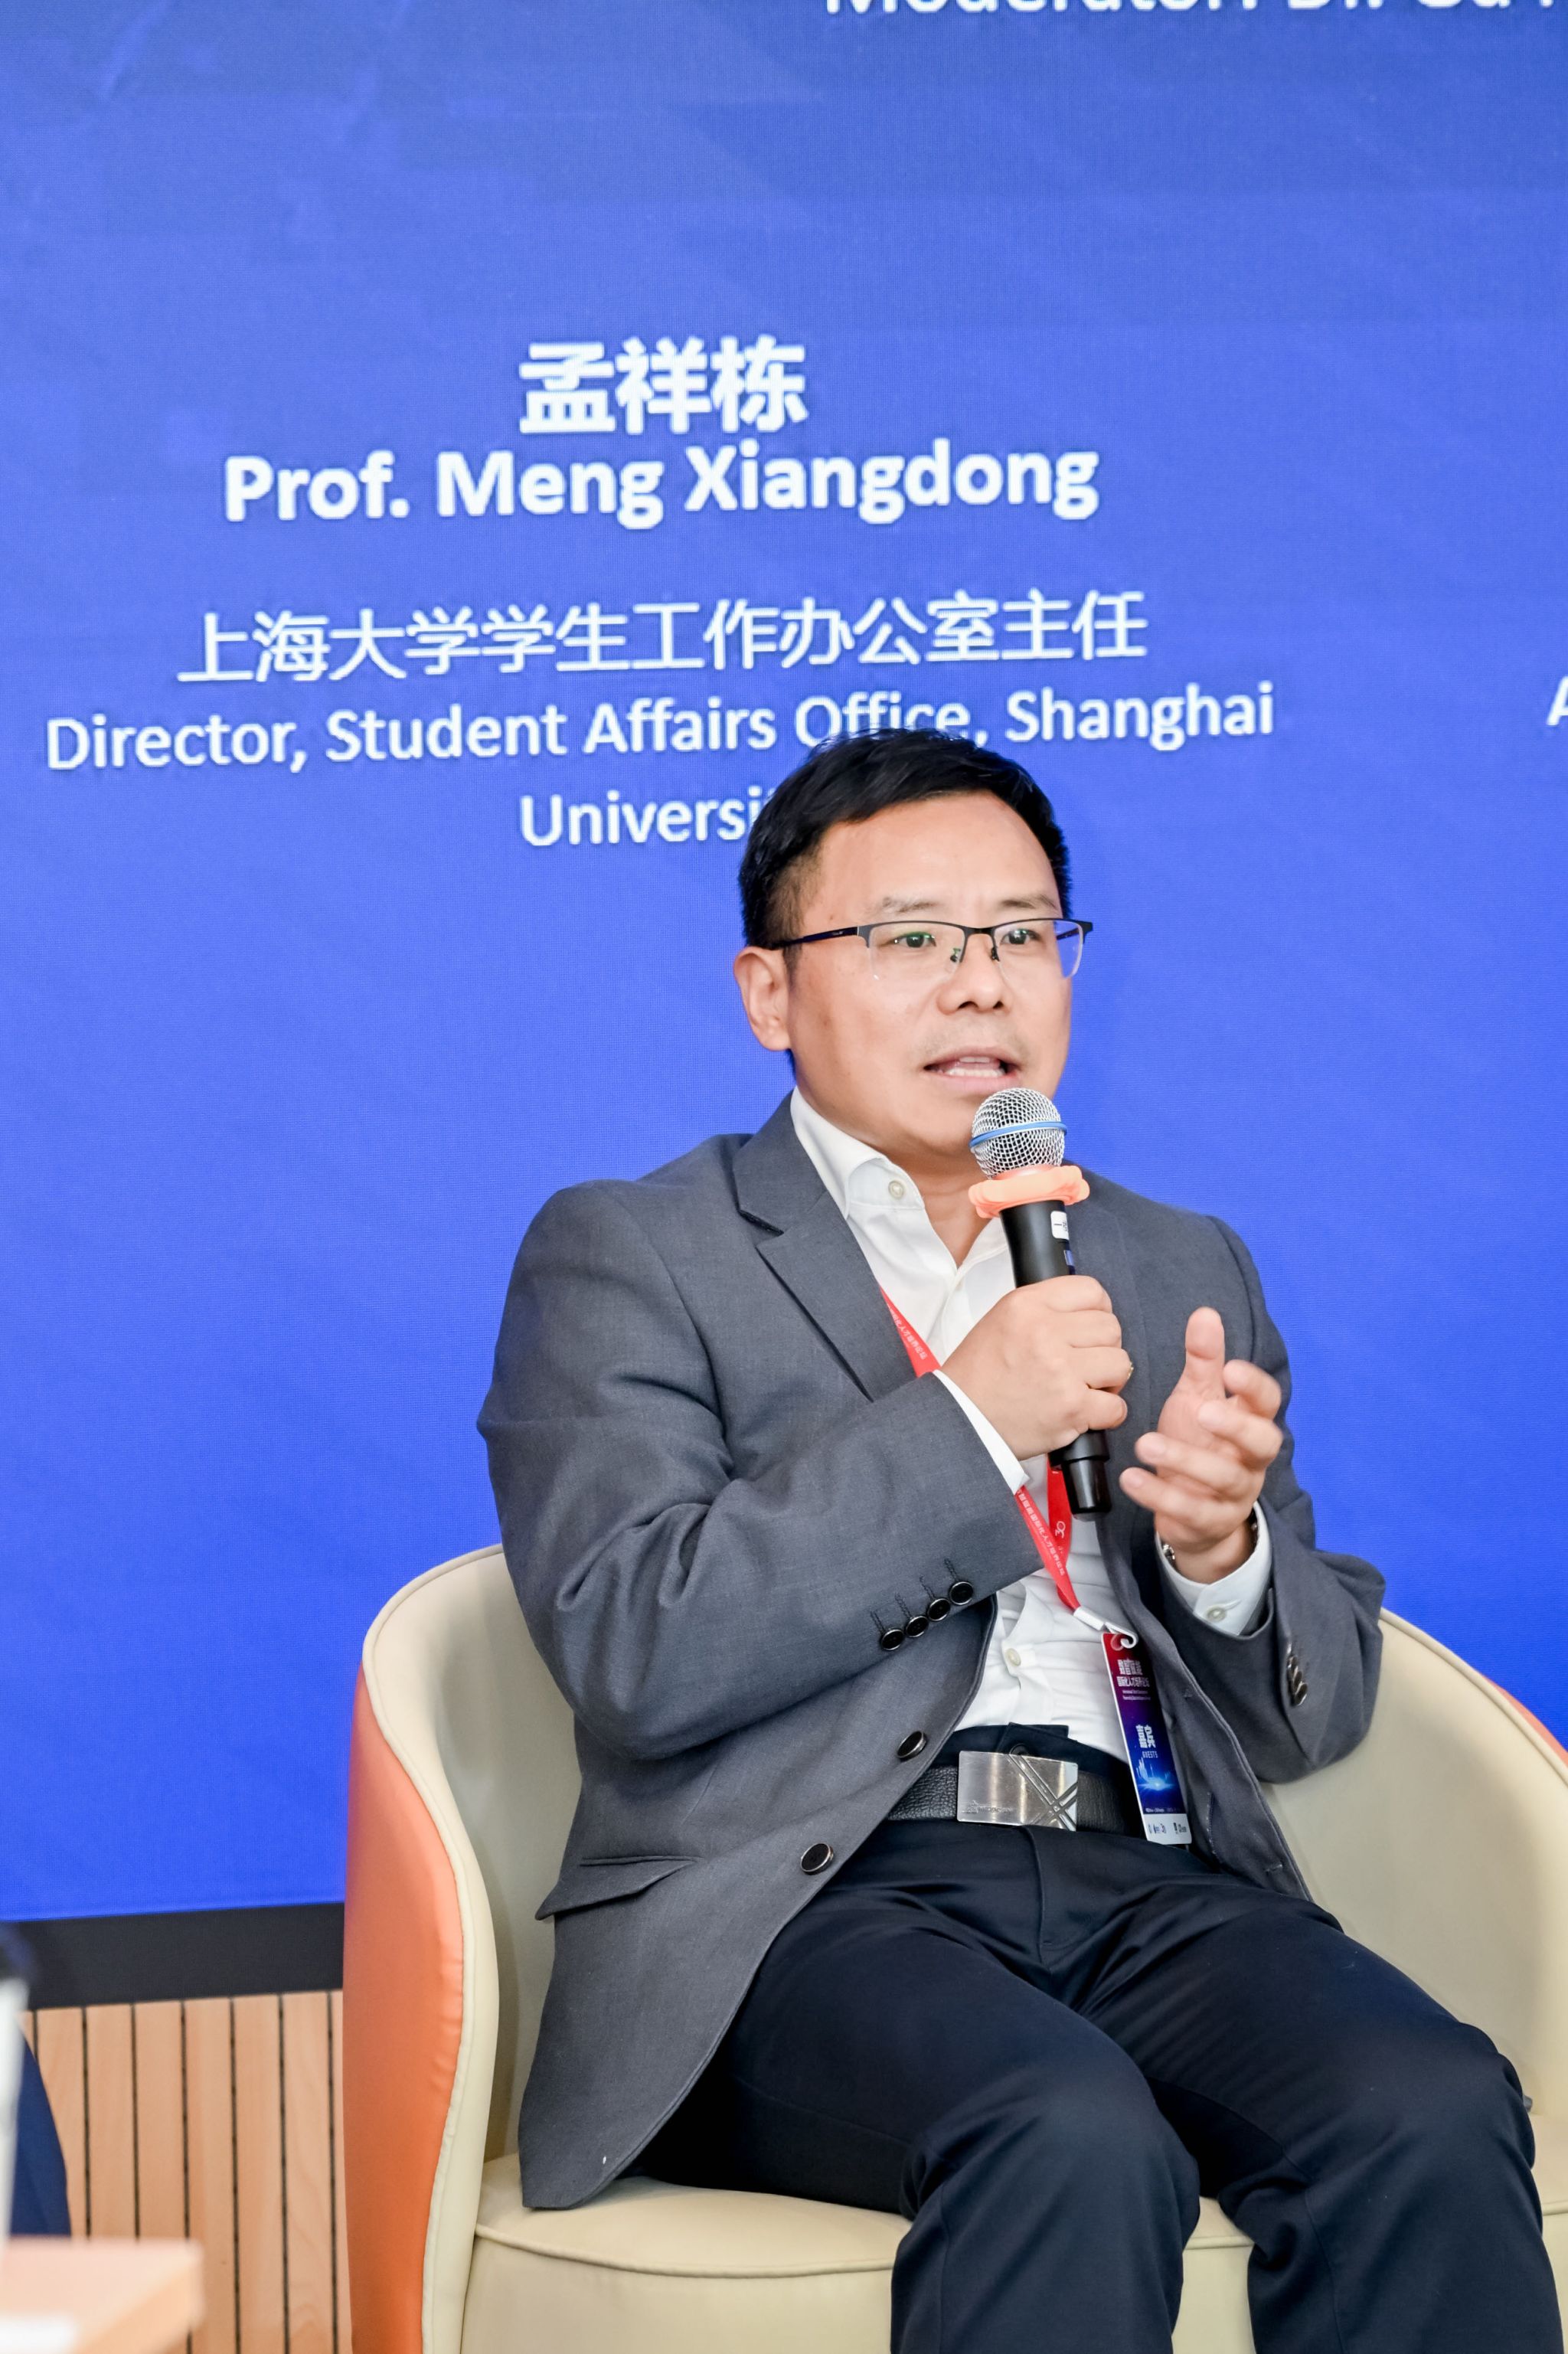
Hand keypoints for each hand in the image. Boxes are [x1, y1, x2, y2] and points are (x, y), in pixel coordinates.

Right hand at [942, 1276, 1132, 1460]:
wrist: (961, 1418)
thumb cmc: (979, 1374)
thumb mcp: (1002, 1319)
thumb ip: (1045, 1309)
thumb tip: (1090, 1312)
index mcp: (1028, 1305)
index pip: (1092, 1291)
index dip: (1099, 1311)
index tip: (1092, 1328)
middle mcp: (1046, 1332)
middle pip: (1111, 1328)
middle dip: (1103, 1348)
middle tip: (1085, 1363)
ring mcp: (1061, 1371)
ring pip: (1120, 1364)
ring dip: (1109, 1380)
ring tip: (1087, 1387)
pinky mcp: (1071, 1408)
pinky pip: (1116, 1407)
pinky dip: (1107, 1413)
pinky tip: (1088, 1412)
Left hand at [1120, 1308, 1281, 1582]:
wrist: (1196, 1512)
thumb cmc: (1199, 1442)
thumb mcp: (1197, 1398)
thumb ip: (1203, 1360)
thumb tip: (1205, 1313)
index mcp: (1251, 1422)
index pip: (1267, 1402)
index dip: (1253, 1387)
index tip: (1230, 1369)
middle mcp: (1251, 1459)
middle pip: (1262, 1443)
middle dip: (1235, 1427)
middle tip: (1201, 1411)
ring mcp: (1235, 1494)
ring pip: (1223, 1479)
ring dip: (1184, 1461)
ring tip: (1144, 1444)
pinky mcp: (1209, 1522)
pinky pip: (1190, 1512)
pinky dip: (1159, 1496)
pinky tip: (1131, 1478)